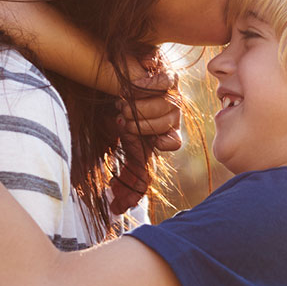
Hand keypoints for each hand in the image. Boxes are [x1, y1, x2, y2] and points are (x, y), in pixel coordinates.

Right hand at [109, 70, 181, 214]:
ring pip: (169, 105)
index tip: (133, 135)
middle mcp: (172, 114)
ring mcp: (172, 94)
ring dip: (142, 106)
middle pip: (170, 122)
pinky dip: (148, 86)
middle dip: (143, 121)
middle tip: (122, 117)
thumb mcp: (126, 144)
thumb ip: (129, 171)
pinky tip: (132, 88)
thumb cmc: (119, 114)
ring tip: (122, 102)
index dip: (155, 139)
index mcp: (165, 133)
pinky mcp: (169, 74)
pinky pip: (167, 82)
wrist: (114, 81)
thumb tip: (119, 211)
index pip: (172, 142)